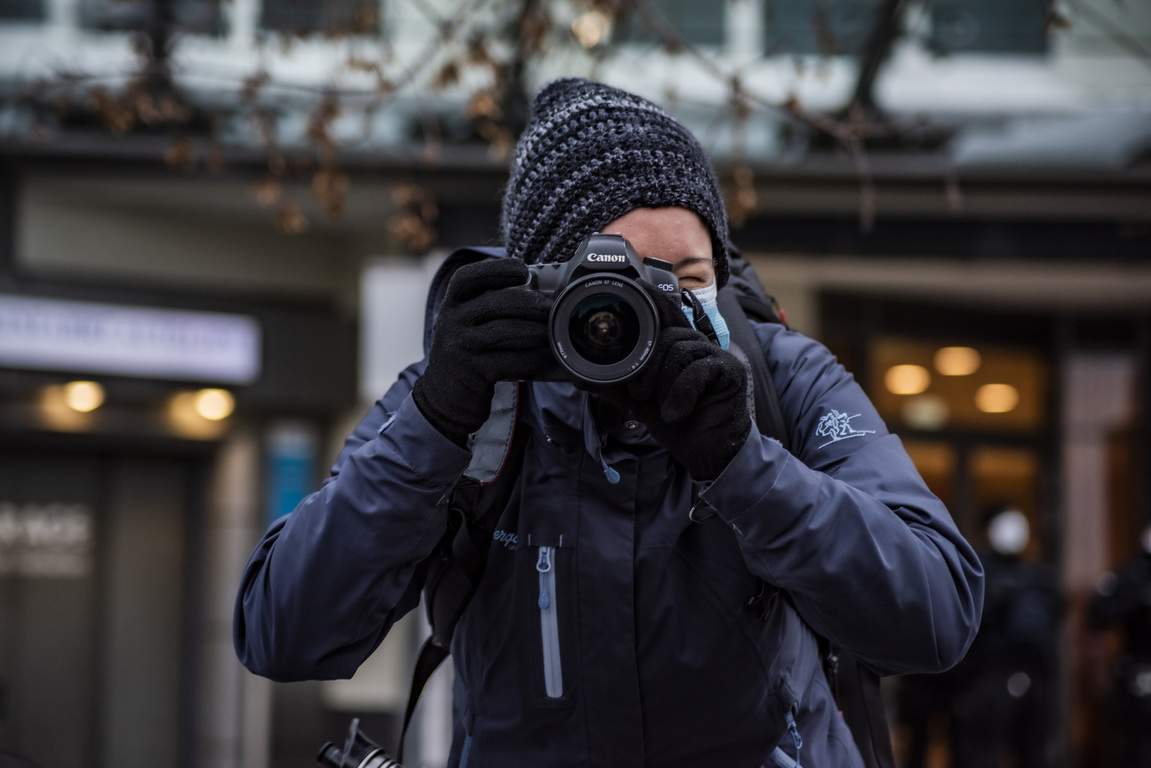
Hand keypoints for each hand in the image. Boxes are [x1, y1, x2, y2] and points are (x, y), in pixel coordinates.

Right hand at [413, 259, 553, 446]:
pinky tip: (546, 357)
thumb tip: (537, 289)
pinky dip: (532, 358)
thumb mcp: (467, 324)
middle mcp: (450, 322)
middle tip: (550, 306)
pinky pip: (508, 361)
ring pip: (502, 331)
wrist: (444, 396)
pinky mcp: (472, 372)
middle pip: (493, 302)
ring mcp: (459, 348)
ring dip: (534, 330)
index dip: (496, 269)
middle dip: (528, 302)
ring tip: (552, 331)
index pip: (467, 277)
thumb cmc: (466, 353)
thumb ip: (489, 305)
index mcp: (451, 304)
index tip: (523, 270)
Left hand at [604, 284, 750, 479]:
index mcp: (677, 348)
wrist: (707, 453)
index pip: (665, 316)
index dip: (653, 300)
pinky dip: (681, 393)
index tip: (636, 288)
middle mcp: (697, 346)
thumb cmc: (677, 424)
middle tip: (640, 395)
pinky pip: (698, 370)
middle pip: (667, 335)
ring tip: (660, 408)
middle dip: (647, 367)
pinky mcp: (730, 372)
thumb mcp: (639, 403)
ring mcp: (716, 357)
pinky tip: (675, 414)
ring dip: (663, 383)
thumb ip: (615, 386)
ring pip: (680, 351)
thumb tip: (581, 377)